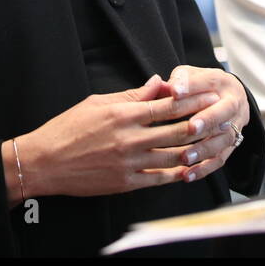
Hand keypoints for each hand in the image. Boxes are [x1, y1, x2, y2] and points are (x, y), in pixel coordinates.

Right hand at [8, 75, 220, 203]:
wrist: (44, 162)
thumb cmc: (68, 128)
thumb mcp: (97, 102)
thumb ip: (132, 94)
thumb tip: (158, 82)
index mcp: (124, 115)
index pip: (168, 106)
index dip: (192, 101)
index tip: (209, 96)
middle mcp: (130, 139)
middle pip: (177, 131)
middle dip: (201, 124)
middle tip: (220, 118)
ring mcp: (129, 163)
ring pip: (172, 157)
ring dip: (195, 150)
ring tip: (212, 144)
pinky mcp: (125, 183)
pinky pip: (159, 179)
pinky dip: (177, 174)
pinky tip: (189, 169)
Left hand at [163, 65, 250, 183]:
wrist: (223, 96)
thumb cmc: (198, 86)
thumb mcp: (187, 76)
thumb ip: (176, 81)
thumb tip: (166, 87)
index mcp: (221, 81)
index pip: (208, 81)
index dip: (192, 86)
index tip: (175, 92)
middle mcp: (234, 102)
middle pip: (225, 110)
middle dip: (208, 119)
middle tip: (191, 128)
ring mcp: (236, 124)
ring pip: (224, 138)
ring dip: (204, 149)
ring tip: (185, 157)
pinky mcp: (231, 145)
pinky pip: (221, 159)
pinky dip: (204, 168)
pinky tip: (187, 175)